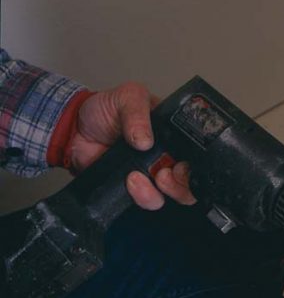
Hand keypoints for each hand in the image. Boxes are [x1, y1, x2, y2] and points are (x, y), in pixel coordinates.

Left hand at [68, 82, 195, 209]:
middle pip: (189, 182)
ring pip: (170, 196)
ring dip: (157, 191)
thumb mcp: (126, 96)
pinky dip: (142, 196)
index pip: (196, 153)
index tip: (182, 163)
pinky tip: (129, 182)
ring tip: (137, 177)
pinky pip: (147, 201)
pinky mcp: (135, 190)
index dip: (196, 163)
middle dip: (182, 184)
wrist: (73, 130)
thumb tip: (145, 140)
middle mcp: (167, 157)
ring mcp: (151, 176)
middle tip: (164, 174)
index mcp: (172, 135)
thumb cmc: (104, 110)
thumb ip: (137, 112)